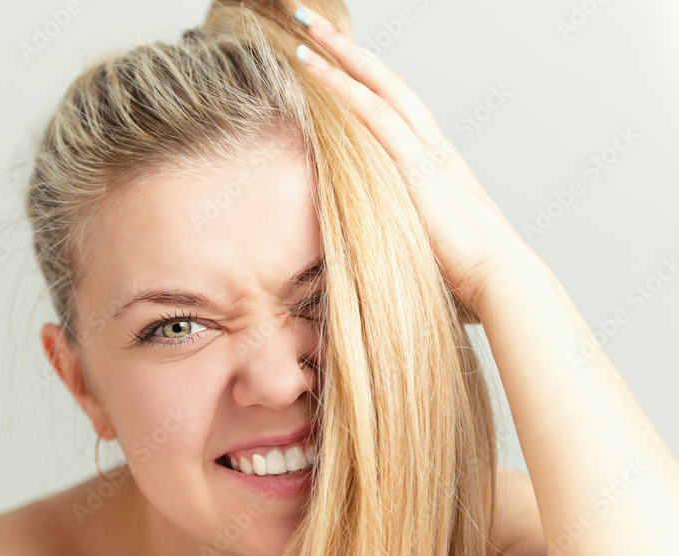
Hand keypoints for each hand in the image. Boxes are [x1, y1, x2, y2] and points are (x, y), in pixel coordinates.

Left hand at [292, 7, 536, 321]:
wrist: (499, 281)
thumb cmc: (466, 276)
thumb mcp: (425, 245)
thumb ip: (403, 232)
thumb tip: (379, 248)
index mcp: (435, 163)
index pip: (394, 106)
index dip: (363, 78)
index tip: (333, 58)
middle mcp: (431, 145)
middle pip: (383, 80)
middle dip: (346, 47)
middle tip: (310, 18)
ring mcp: (425, 151)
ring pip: (375, 85)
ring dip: (336, 52)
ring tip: (304, 23)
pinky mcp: (415, 165)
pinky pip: (371, 114)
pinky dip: (340, 87)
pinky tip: (311, 66)